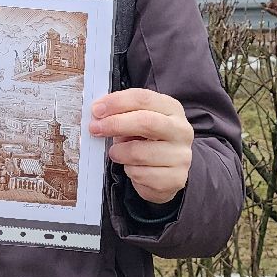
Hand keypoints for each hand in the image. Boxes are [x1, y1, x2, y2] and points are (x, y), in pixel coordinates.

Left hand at [89, 88, 193, 206]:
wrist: (166, 173)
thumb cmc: (147, 142)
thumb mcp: (138, 123)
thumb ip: (122, 115)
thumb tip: (98, 116)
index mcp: (172, 109)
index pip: (144, 98)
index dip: (117, 102)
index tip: (96, 109)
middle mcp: (181, 130)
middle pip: (146, 122)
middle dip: (115, 124)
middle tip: (95, 128)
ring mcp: (181, 155)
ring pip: (139, 153)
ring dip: (119, 153)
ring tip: (116, 153)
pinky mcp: (175, 178)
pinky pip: (141, 174)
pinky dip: (129, 171)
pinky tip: (133, 168)